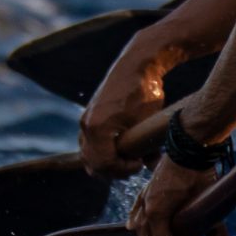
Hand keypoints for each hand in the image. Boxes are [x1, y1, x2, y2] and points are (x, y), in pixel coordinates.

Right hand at [79, 51, 167, 180]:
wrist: (138, 65)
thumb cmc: (143, 92)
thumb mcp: (147, 124)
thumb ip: (146, 148)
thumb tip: (150, 166)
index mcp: (97, 128)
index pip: (103, 164)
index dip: (122, 170)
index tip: (138, 165)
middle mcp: (86, 125)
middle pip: (92, 162)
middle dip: (113, 169)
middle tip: (133, 165)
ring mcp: (85, 120)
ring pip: (88, 153)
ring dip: (106, 161)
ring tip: (127, 158)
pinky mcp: (89, 115)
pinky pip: (89, 142)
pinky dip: (102, 150)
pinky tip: (120, 148)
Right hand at [127, 156, 229, 235]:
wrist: (191, 147)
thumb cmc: (201, 175)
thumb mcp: (209, 202)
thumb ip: (216, 228)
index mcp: (157, 213)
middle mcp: (146, 208)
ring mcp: (143, 199)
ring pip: (140, 230)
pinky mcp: (145, 191)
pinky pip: (134, 211)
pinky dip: (134, 222)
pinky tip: (132, 228)